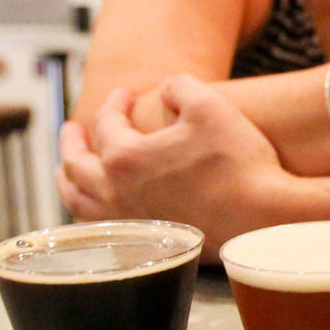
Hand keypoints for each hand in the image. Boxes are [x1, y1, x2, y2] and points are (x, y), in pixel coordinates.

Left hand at [58, 73, 293, 255]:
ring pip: (80, 203)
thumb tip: (166, 87)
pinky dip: (88, 213)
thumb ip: (179, 85)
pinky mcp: (147, 244)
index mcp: (126, 157)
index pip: (107, 123)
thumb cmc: (237, 160)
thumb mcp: (209, 104)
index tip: (125, 94)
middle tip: (70, 128)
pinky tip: (99, 209)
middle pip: (76, 167)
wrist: (262, 214)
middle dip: (72, 143)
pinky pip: (100, 228)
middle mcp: (117, 193)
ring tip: (67, 173)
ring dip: (69, 182)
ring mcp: (130, 223)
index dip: (114, 103)